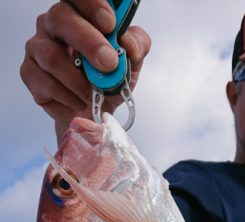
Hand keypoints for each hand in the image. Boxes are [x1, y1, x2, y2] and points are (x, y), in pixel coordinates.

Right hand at [20, 0, 150, 140]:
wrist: (94, 111)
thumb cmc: (108, 79)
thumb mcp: (131, 61)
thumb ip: (137, 45)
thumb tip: (128, 44)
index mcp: (77, 13)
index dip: (92, 4)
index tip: (110, 24)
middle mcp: (53, 24)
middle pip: (61, 18)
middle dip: (88, 42)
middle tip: (108, 64)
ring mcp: (38, 46)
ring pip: (51, 55)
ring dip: (77, 79)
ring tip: (93, 93)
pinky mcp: (30, 72)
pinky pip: (46, 82)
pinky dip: (68, 96)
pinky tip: (79, 101)